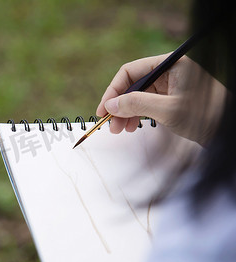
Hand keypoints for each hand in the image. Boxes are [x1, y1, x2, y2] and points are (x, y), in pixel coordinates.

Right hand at [96, 53, 226, 144]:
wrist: (227, 132)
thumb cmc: (206, 117)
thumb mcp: (168, 110)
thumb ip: (137, 104)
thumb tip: (111, 104)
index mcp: (171, 64)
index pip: (131, 71)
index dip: (113, 90)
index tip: (104, 109)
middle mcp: (169, 72)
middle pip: (132, 84)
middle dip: (119, 104)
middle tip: (110, 124)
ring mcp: (170, 86)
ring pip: (137, 96)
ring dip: (125, 112)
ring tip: (120, 130)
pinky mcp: (171, 99)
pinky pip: (146, 104)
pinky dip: (136, 115)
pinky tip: (132, 126)